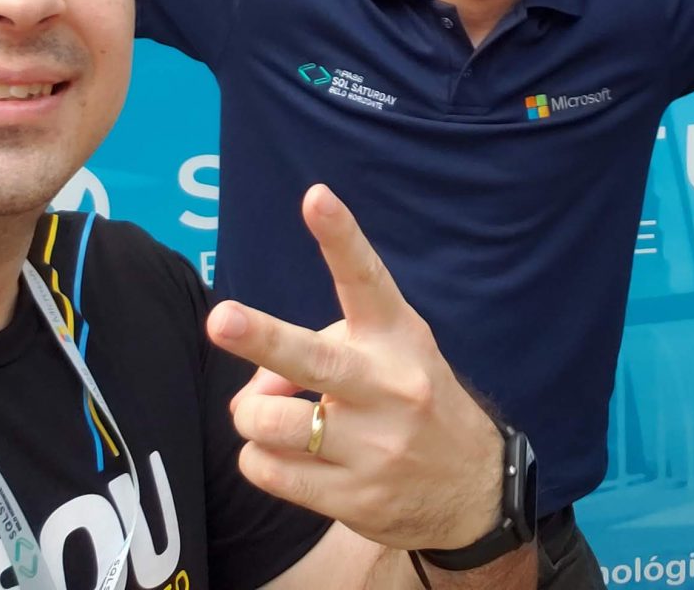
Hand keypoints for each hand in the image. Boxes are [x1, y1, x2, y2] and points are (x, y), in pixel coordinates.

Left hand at [207, 185, 503, 550]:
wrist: (473, 490)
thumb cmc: (413, 401)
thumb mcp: (393, 352)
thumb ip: (326, 344)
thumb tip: (257, 382)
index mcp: (396, 336)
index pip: (366, 278)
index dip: (340, 236)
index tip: (316, 196)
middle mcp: (388, 387)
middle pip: (314, 361)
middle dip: (262, 338)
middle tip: (221, 318)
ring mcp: (372, 447)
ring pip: (268, 420)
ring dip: (252, 414)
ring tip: (276, 416)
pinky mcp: (353, 497)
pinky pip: (266, 469)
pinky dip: (260, 457)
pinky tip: (289, 454)